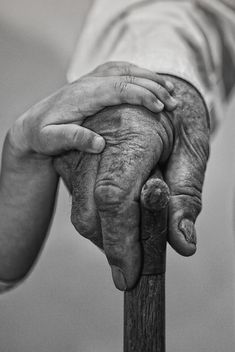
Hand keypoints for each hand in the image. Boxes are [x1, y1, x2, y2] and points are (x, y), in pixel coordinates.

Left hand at [9, 62, 176, 157]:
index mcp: (83, 96)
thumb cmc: (43, 135)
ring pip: (126, 70)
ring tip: (171, 91)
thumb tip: (100, 144)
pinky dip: (139, 74)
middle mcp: (89, 82)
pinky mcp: (94, 81)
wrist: (33, 124)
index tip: (160, 108)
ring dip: (150, 78)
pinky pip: (120, 70)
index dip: (142, 95)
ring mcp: (92, 79)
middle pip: (128, 76)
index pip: (118, 88)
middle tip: (174, 103)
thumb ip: (74, 139)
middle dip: (154, 87)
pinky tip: (150, 82)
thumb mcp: (52, 140)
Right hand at [54, 76, 209, 290]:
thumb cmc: (179, 124)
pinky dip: (95, 217)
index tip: (130, 273)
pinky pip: (77, 196)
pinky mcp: (74, 153)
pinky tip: (116, 218)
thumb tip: (183, 245)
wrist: (156, 95)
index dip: (120, 240)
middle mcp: (99, 138)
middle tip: (129, 266)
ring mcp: (81, 145)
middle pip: (89, 207)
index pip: (115, 195)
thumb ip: (186, 200)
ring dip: (101, 235)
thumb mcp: (192, 156)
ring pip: (79, 205)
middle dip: (108, 245)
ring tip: (128, 240)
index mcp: (132, 134)